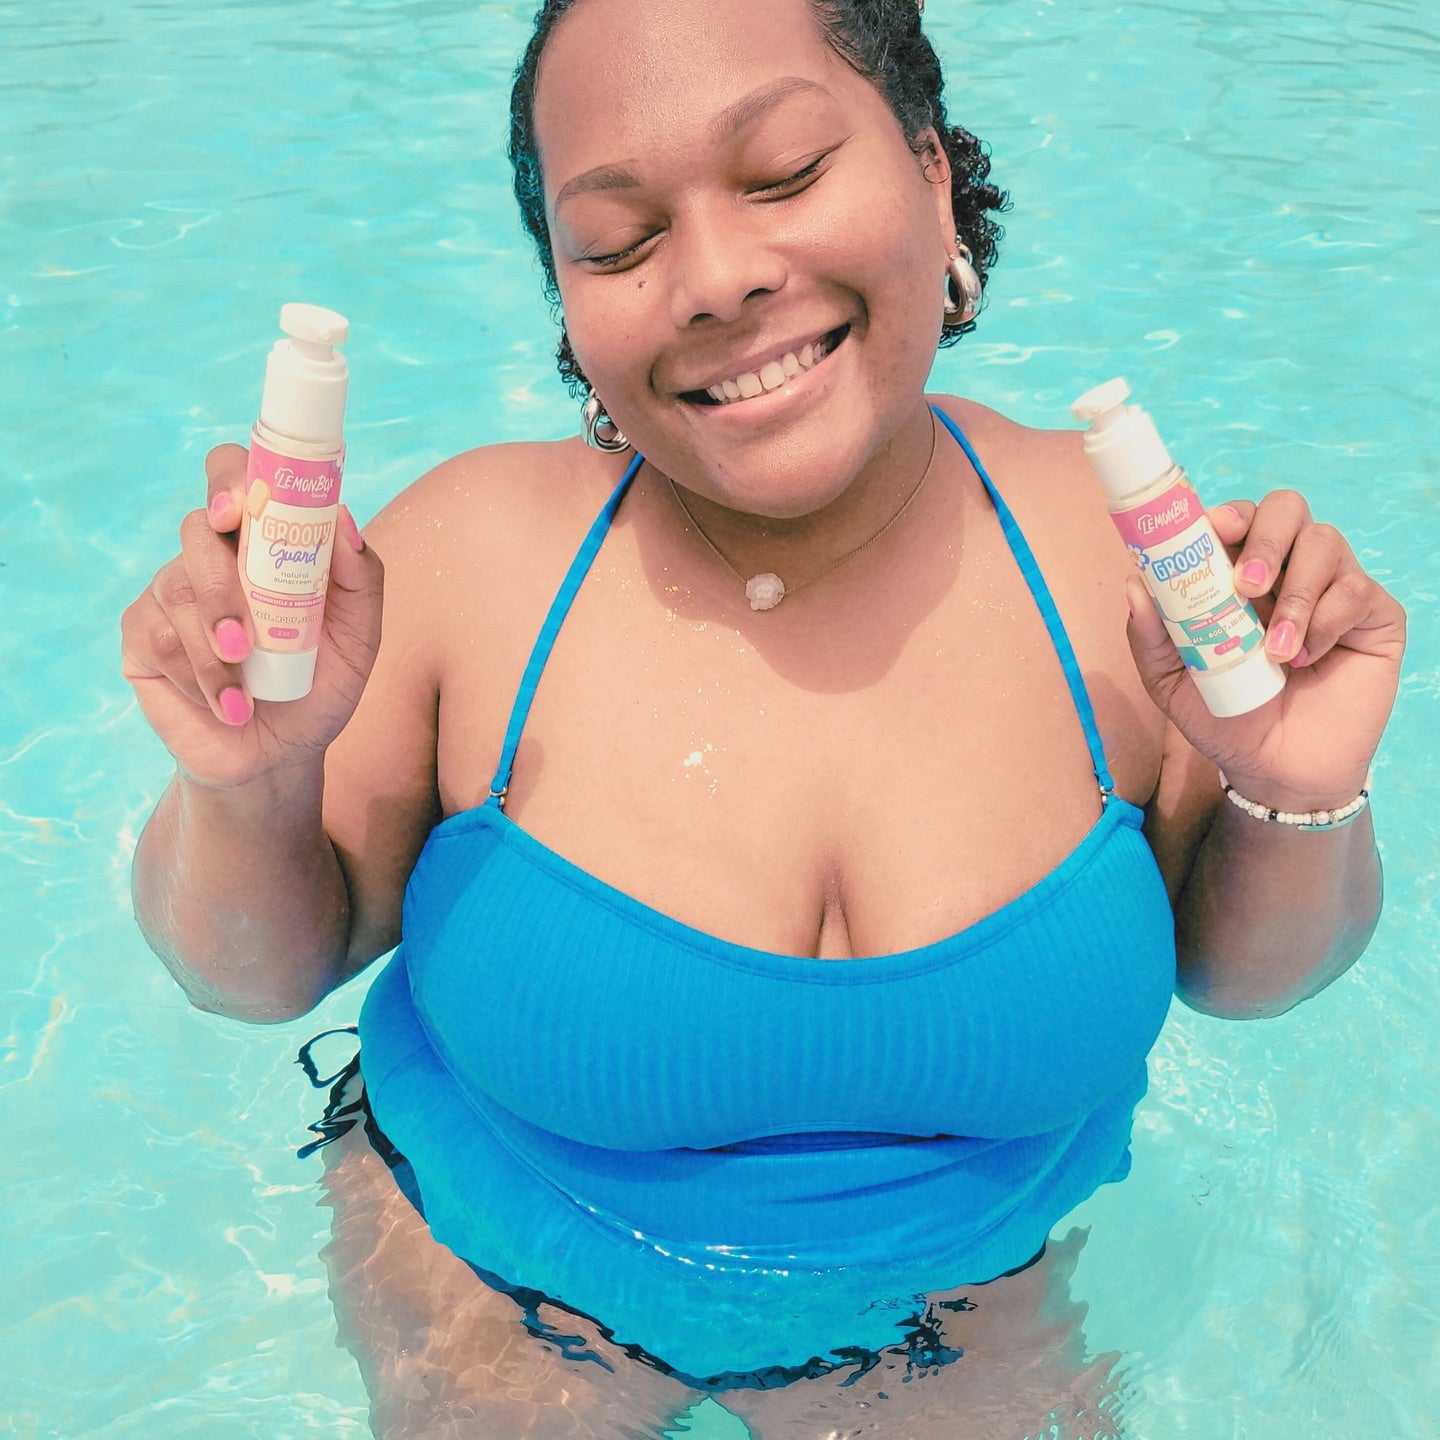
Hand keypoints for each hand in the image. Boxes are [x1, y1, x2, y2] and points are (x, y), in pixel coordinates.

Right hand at [121, 444, 384, 788]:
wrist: (280, 755)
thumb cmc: (319, 687)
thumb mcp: (359, 639)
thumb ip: (362, 580)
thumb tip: (342, 519)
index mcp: (261, 545)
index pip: (234, 479)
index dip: (228, 480)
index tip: (235, 510)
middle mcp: (211, 559)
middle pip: (196, 531)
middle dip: (221, 586)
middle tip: (245, 640)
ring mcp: (171, 595)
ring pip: (176, 590)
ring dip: (215, 651)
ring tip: (248, 695)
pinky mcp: (142, 638)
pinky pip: (157, 637)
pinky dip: (197, 677)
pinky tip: (227, 705)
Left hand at [1125, 489, 1404, 808]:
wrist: (1274, 770)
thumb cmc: (1226, 716)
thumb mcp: (1173, 681)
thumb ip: (1150, 636)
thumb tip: (1135, 584)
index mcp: (1239, 573)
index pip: (1239, 518)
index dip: (1227, 514)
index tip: (1214, 530)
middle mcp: (1289, 569)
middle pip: (1288, 508)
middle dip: (1266, 537)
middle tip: (1248, 584)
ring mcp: (1334, 588)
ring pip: (1326, 543)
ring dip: (1295, 594)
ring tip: (1276, 650)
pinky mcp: (1374, 616)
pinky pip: (1357, 590)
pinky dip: (1328, 621)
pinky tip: (1307, 658)